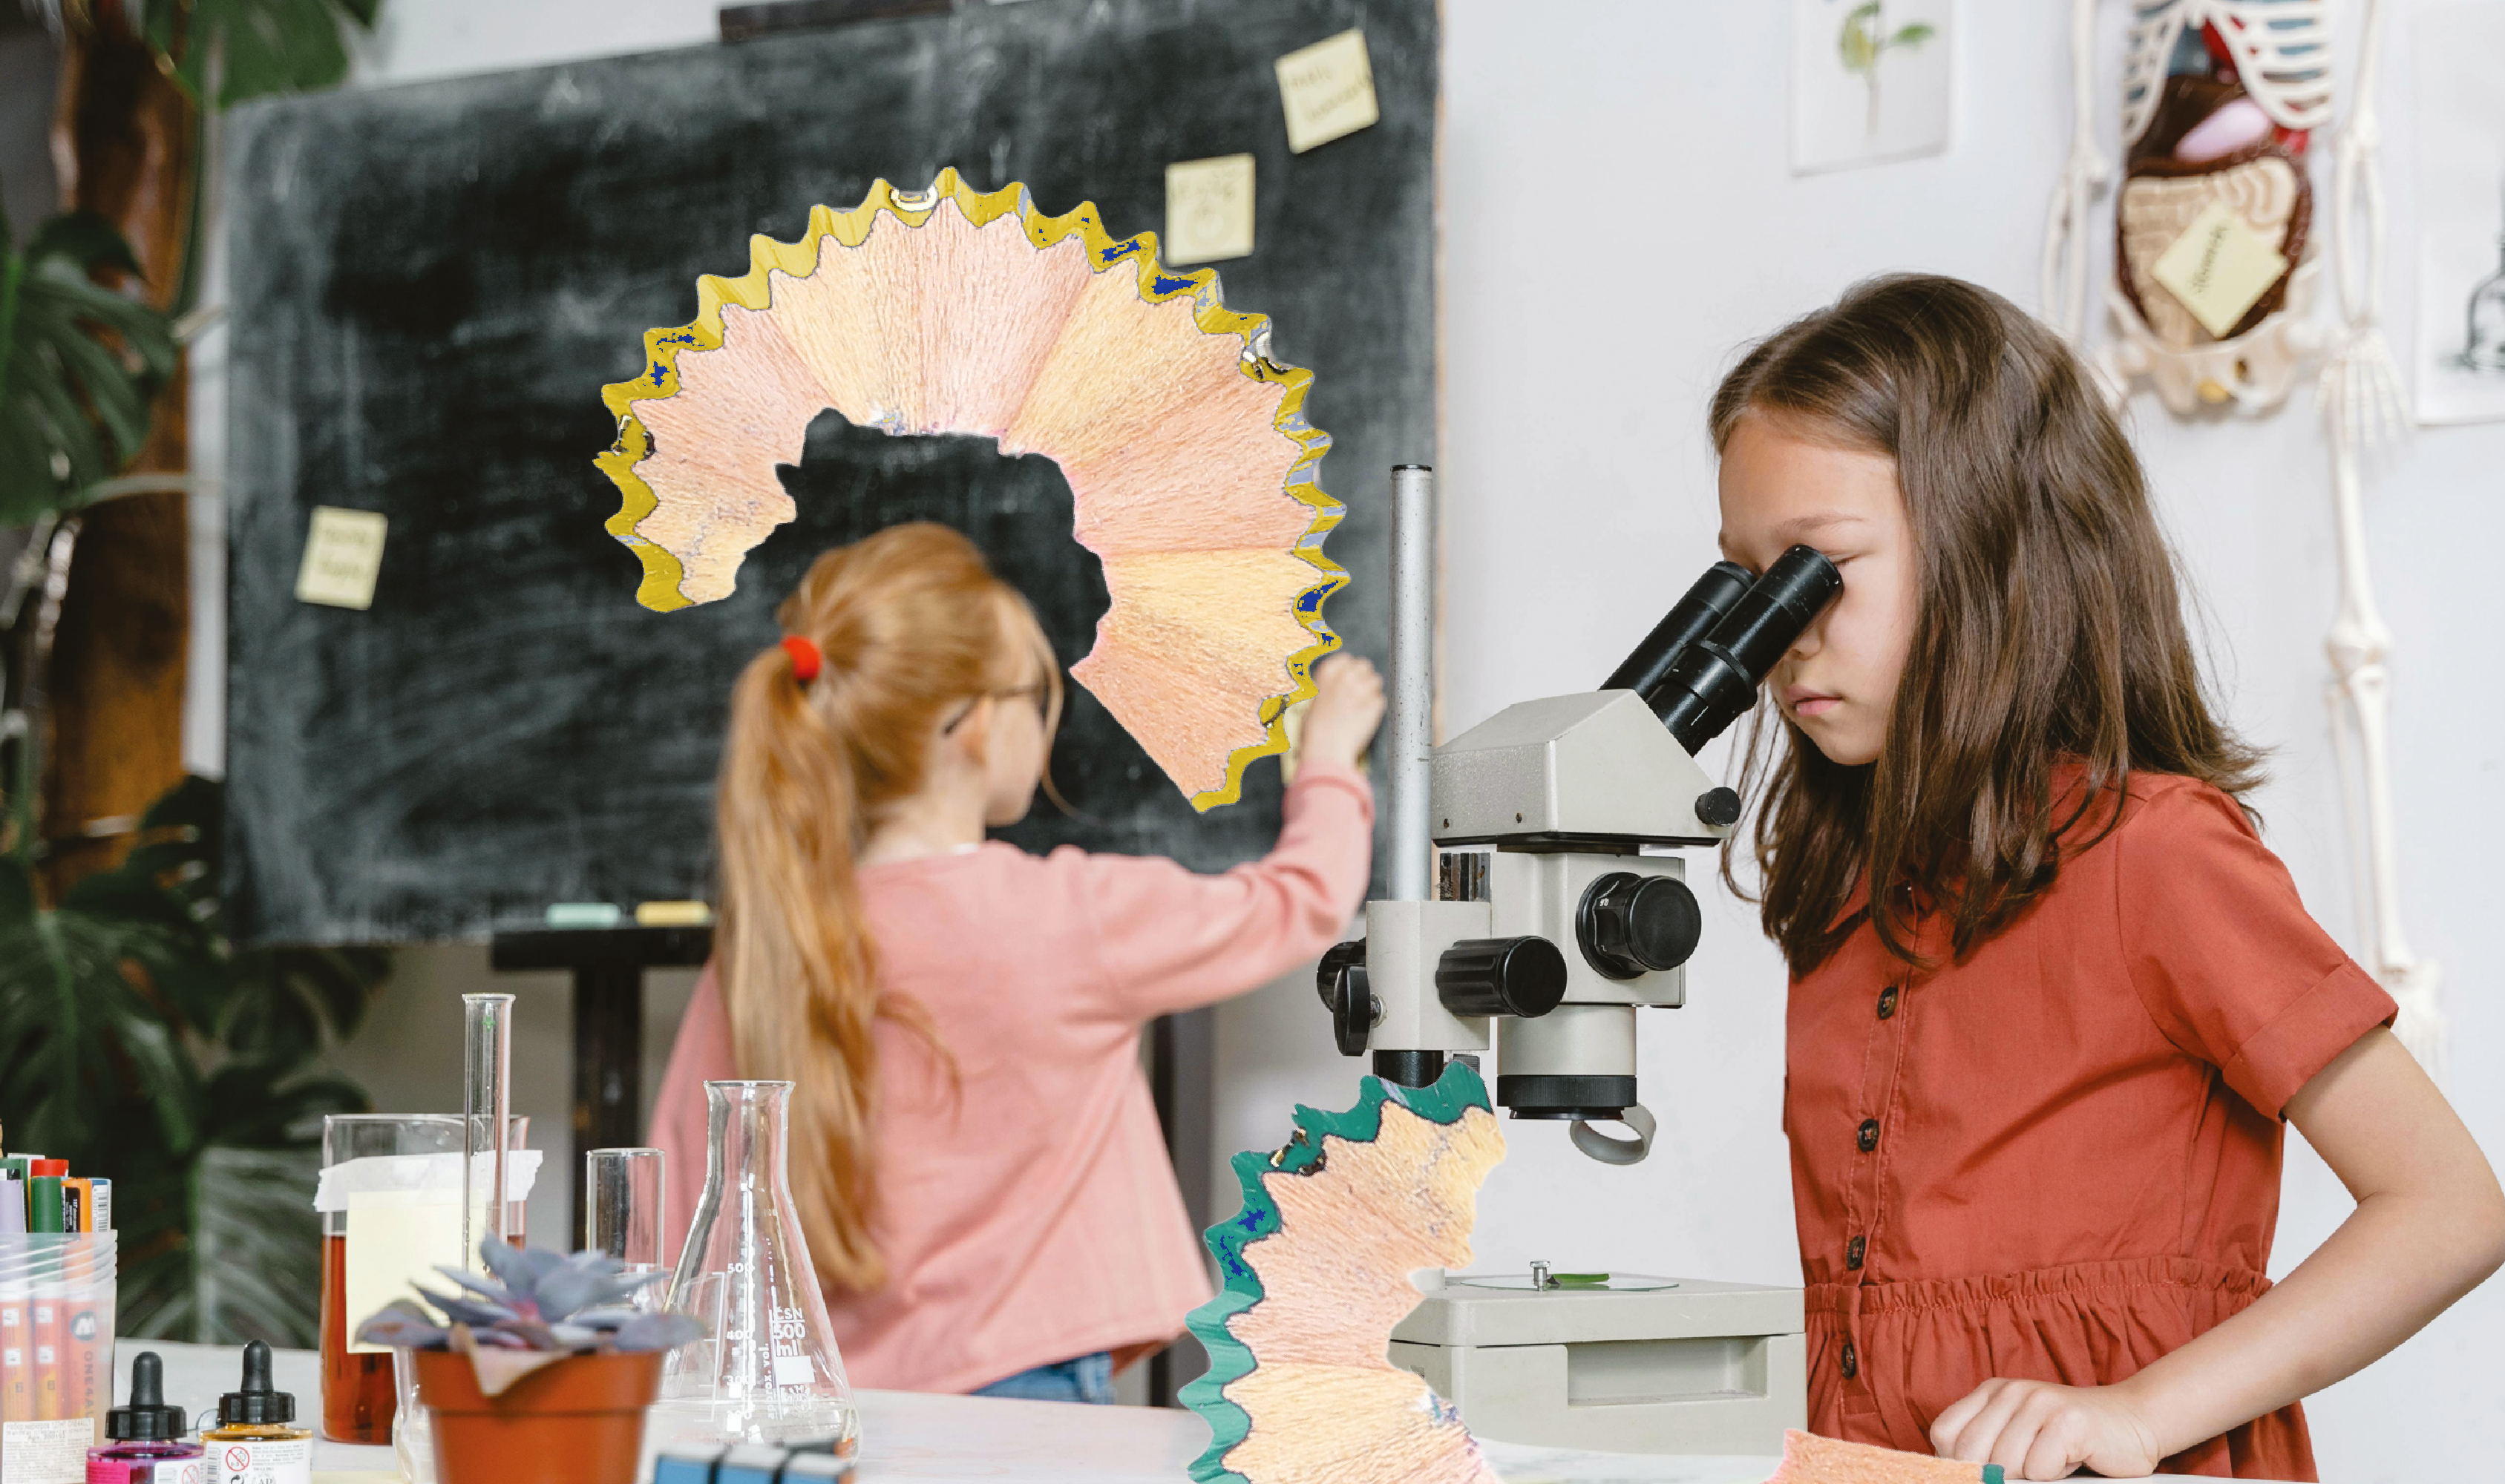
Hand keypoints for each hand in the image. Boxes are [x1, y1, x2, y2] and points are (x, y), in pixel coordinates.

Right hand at [1297, 655, 1385, 772]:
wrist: (1326, 749)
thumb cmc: (1314, 732)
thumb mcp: (1313, 704)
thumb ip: (1328, 691)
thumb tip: (1335, 692)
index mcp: (1327, 674)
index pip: (1345, 659)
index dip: (1348, 669)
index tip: (1348, 678)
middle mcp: (1346, 676)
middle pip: (1364, 665)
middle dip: (1363, 676)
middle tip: (1359, 692)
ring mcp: (1363, 689)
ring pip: (1376, 680)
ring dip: (1371, 690)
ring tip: (1363, 706)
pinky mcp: (1376, 704)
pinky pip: (1381, 700)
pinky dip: (1375, 708)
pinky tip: (1366, 718)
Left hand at [1930, 1377, 2161, 1480]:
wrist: (2134, 1421)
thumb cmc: (2071, 1440)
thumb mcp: (2018, 1437)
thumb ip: (1986, 1449)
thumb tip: (1958, 1478)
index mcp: (1991, 1392)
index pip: (1945, 1435)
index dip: (1959, 1465)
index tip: (1986, 1475)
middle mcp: (2011, 1391)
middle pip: (1971, 1453)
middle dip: (1996, 1475)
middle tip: (2028, 1470)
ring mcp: (2039, 1402)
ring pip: (2005, 1465)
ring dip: (2031, 1475)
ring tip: (2054, 1460)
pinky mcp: (2068, 1421)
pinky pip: (2039, 1469)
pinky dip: (2055, 1475)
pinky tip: (2073, 1458)